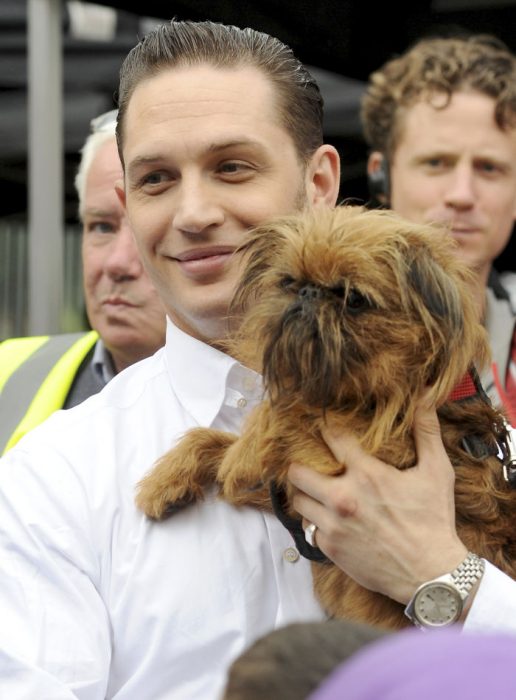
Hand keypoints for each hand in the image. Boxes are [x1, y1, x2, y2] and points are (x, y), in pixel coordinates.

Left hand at [288, 394, 467, 603]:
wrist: (431, 576)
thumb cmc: (434, 520)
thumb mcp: (437, 472)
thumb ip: (427, 432)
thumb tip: (424, 397)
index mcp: (367, 474)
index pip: (331, 437)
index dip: (325, 429)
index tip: (321, 426)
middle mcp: (343, 497)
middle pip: (298, 471)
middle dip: (302, 465)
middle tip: (311, 464)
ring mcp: (333, 525)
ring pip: (298, 500)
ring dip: (306, 494)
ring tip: (317, 491)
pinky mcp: (330, 548)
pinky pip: (309, 528)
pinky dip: (316, 522)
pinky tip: (329, 518)